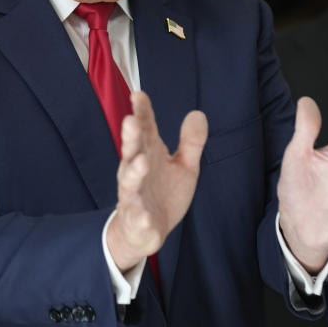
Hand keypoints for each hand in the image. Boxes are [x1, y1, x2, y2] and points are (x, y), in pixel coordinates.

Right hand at [106, 91, 207, 270]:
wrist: (146, 231)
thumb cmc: (163, 193)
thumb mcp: (184, 166)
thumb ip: (191, 142)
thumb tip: (198, 113)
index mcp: (148, 153)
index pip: (144, 129)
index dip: (141, 112)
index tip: (138, 95)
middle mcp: (137, 170)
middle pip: (132, 150)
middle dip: (130, 137)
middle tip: (131, 121)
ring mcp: (134, 195)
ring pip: (129, 181)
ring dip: (134, 171)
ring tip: (142, 162)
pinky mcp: (136, 219)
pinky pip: (136, 217)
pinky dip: (139, 215)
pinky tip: (144, 214)